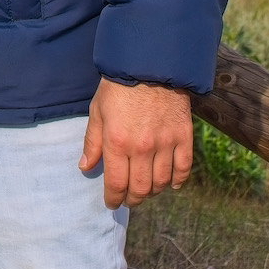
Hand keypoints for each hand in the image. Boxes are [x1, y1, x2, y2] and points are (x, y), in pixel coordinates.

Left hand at [79, 78, 192, 208]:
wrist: (149, 65)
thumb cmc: (118, 88)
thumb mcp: (97, 111)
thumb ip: (92, 142)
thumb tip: (85, 167)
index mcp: (117, 142)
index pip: (116, 183)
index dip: (113, 198)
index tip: (111, 203)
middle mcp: (142, 148)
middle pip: (140, 188)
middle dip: (132, 199)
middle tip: (128, 200)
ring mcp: (165, 144)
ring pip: (161, 182)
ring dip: (152, 191)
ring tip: (145, 190)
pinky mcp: (183, 137)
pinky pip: (183, 169)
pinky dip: (177, 181)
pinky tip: (170, 184)